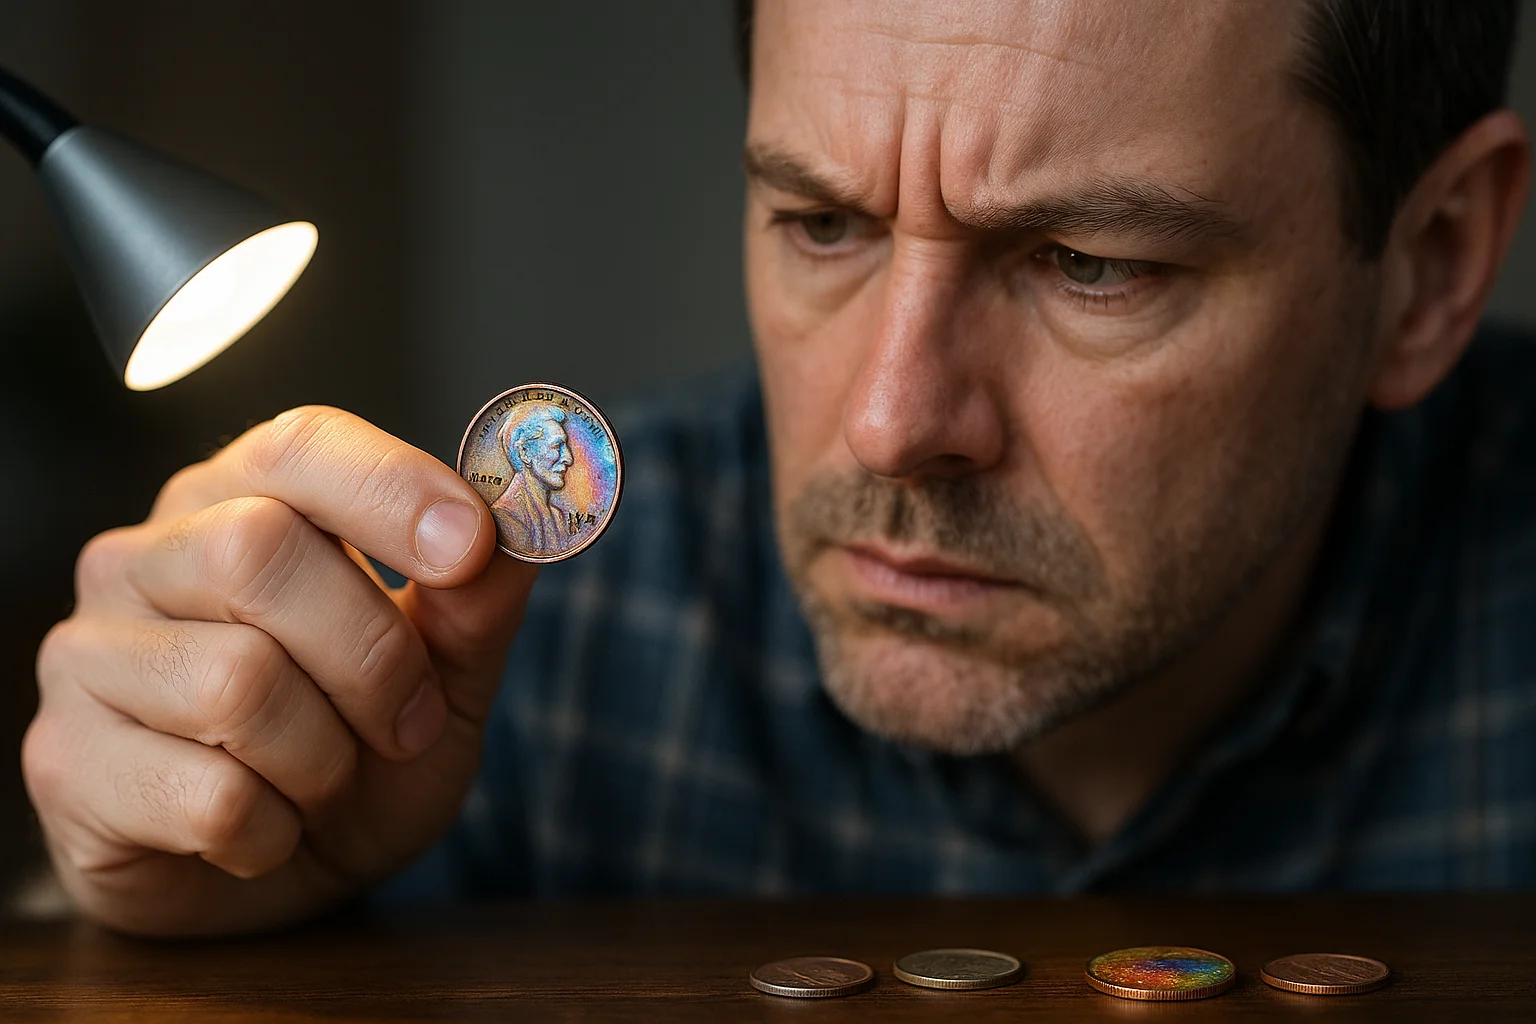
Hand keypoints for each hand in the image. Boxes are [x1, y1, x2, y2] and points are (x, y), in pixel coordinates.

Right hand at [23, 407, 534, 934]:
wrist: (285, 872)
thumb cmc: (361, 748)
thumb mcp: (446, 675)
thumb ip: (477, 602)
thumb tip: (523, 526)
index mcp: (239, 501)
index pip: (299, 446)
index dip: (391, 486)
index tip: (471, 544)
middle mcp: (144, 556)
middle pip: (257, 552)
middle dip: (371, 655)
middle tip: (408, 720)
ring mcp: (87, 655)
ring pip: (234, 682)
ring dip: (325, 758)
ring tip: (326, 778)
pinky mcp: (64, 761)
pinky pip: (207, 796)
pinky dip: (274, 831)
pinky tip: (266, 829)